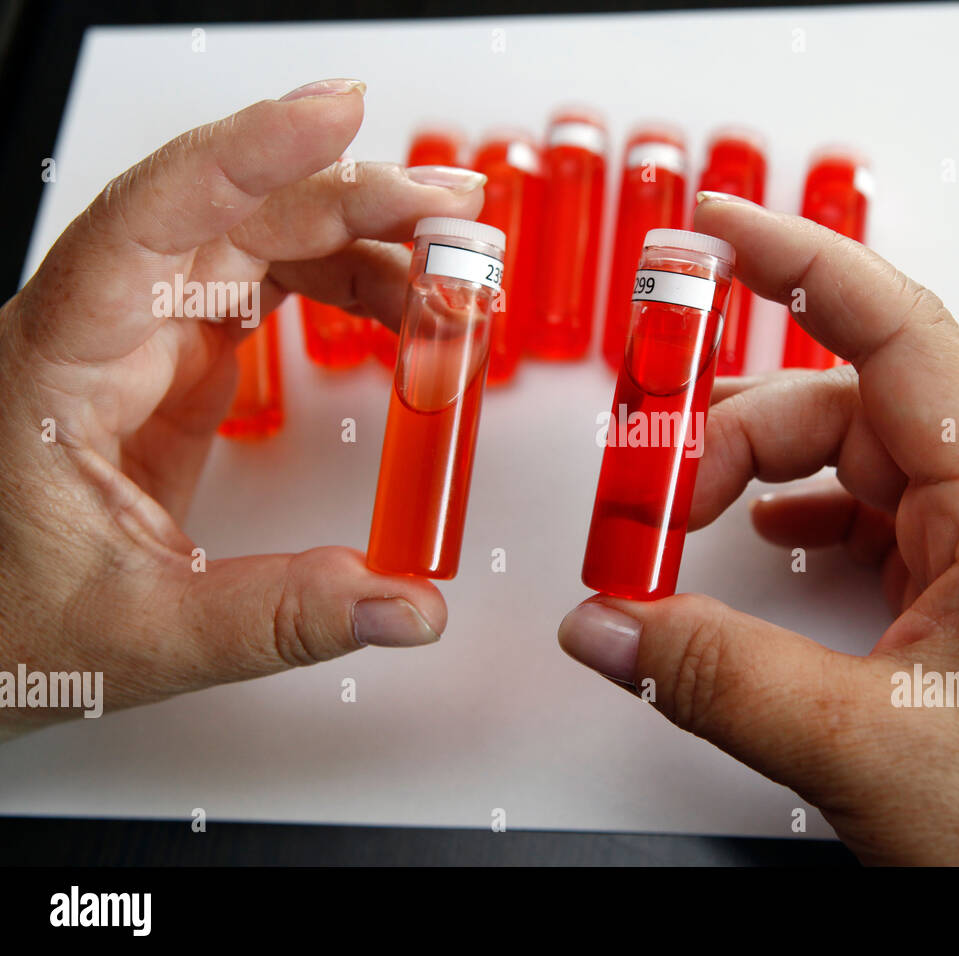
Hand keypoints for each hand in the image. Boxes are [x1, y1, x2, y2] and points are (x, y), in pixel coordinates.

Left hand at [0, 79, 482, 739]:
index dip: (245, 155)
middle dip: (351, 198)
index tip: (334, 115)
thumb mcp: (142, 634)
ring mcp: (143, 337)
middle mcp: (101, 326)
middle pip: (230, 216)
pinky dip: (342, 285)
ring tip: (449, 273)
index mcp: (60, 362)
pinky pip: (269, 288)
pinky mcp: (179, 363)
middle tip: (453, 217)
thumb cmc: (3, 618)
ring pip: (258, 241)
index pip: (148, 221)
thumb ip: (280, 618)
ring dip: (360, 241)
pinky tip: (397, 305)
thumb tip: (404, 604)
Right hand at [558, 194, 958, 864]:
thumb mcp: (863, 746)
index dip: (805, 265)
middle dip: (734, 426)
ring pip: (848, 464)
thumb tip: (610, 623)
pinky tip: (759, 543)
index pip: (901, 336)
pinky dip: (796, 520)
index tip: (723, 228)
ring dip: (757, 478)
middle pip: (846, 404)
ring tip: (681, 518)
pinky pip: (864, 521)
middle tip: (649, 476)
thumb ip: (716, 677)